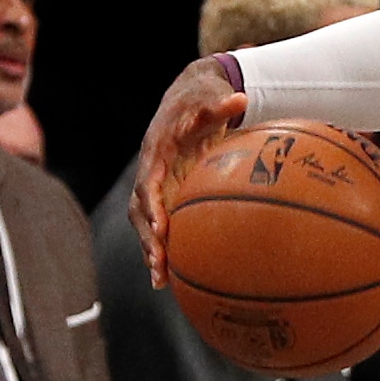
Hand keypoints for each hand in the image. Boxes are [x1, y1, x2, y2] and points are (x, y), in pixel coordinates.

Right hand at [129, 56, 248, 285]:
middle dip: (147, 238)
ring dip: (152, 250)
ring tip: (161, 281)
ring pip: (146, 223)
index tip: (159, 226)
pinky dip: (163, 248)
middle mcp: (150, 172)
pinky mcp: (166, 195)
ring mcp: (156, 186)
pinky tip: (172, 278)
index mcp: (156, 153)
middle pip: (140, 211)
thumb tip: (239, 99)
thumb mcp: (209, 100)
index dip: (151, 205)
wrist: (187, 100)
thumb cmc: (200, 101)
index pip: (148, 183)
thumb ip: (220, 104)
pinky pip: (161, 225)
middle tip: (158, 265)